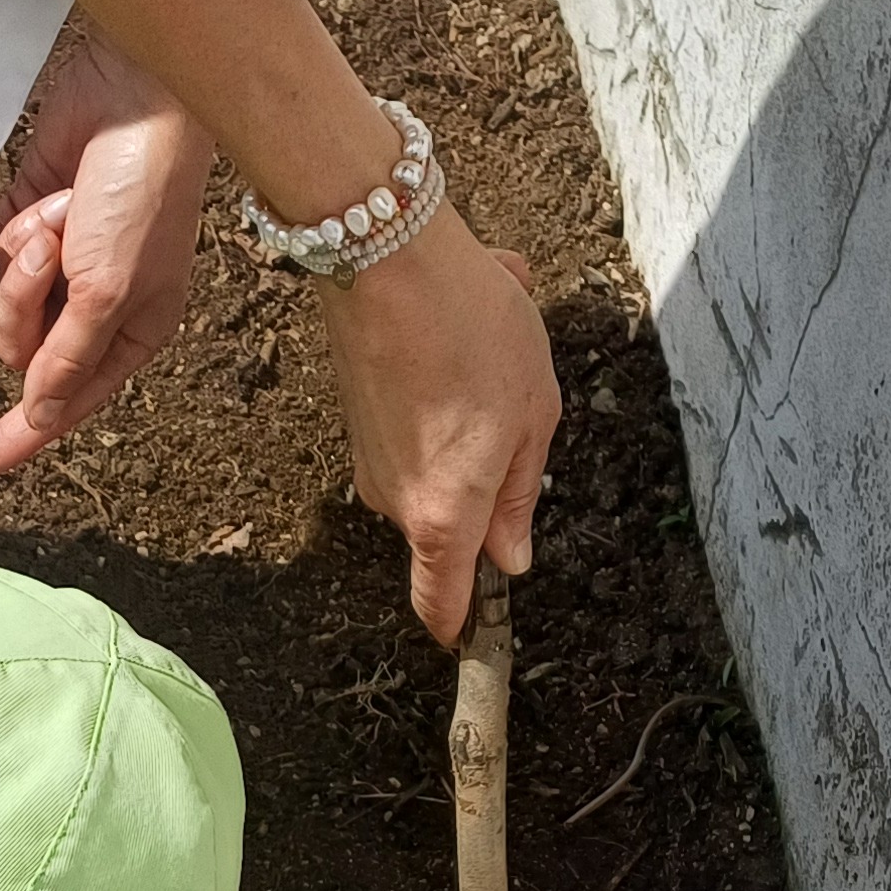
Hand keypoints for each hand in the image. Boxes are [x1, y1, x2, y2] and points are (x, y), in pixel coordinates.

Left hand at [0, 33, 215, 483]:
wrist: (138, 97)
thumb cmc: (142, 195)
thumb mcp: (109, 292)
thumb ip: (68, 357)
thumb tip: (38, 415)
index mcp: (128, 337)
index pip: (59, 406)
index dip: (10, 439)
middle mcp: (90, 306)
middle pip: (19, 346)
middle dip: (23, 301)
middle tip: (52, 251)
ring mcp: (56, 260)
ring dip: (15, 253)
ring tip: (54, 211)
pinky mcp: (24, 214)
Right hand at [318, 216, 559, 645]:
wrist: (384, 255)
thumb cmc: (469, 327)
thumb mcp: (533, 413)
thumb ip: (522, 493)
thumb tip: (510, 553)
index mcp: (446, 514)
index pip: (442, 605)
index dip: (462, 626)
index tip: (476, 635)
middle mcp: (396, 503)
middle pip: (450, 529)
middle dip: (486, 486)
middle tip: (515, 418)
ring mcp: (369, 465)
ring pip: (434, 474)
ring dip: (467, 431)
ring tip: (488, 363)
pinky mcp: (356, 427)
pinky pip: (413, 434)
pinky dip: (440, 400)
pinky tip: (459, 342)